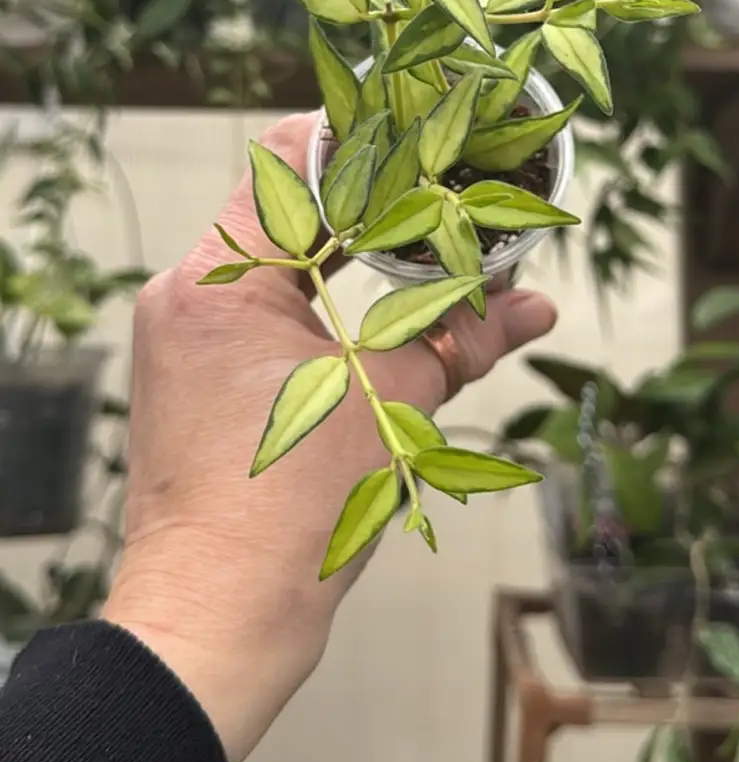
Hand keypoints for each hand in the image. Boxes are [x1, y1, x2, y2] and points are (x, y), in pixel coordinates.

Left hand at [104, 112, 556, 761]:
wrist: (215, 620)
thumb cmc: (285, 515)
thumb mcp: (393, 409)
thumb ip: (460, 340)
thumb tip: (531, 305)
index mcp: (218, 279)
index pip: (288, 162)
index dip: (365, 141)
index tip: (428, 140)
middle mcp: (187, 297)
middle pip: (286, 212)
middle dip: (372, 206)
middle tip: (447, 195)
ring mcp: (185, 342)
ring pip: (278, 266)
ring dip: (350, 258)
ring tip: (427, 251)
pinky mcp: (196, 385)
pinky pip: (264, 317)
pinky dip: (324, 308)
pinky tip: (382, 315)